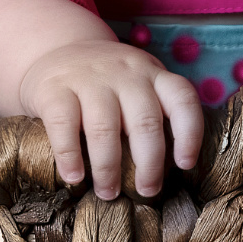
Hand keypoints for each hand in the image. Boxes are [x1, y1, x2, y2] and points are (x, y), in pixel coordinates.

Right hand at [18, 41, 203, 198]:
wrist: (55, 49)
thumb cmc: (105, 82)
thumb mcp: (136, 83)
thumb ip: (152, 111)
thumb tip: (166, 171)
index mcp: (151, 74)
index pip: (182, 99)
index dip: (189, 134)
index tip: (185, 165)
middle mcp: (125, 73)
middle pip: (144, 122)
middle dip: (149, 164)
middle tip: (147, 191)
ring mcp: (88, 78)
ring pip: (104, 128)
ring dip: (108, 168)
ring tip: (108, 192)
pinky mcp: (53, 89)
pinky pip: (64, 125)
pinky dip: (70, 155)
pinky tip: (74, 177)